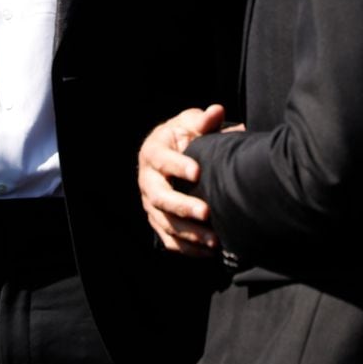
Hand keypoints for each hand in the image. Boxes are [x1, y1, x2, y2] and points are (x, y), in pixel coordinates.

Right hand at [138, 104, 224, 256]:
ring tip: (214, 240)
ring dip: (188, 233)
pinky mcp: (157, 221)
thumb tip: (216, 111)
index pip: (162, 160)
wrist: (171, 154)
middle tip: (206, 213)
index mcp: (153, 152)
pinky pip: (168, 239)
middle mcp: (147, 179)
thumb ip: (203, 121)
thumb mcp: (190, 124)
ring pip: (164, 222)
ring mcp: (150, 203)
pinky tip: (208, 252)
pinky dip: (187, 248)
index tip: (198, 172)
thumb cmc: (184, 136)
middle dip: (182, 206)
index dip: (178, 166)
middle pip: (159, 196)